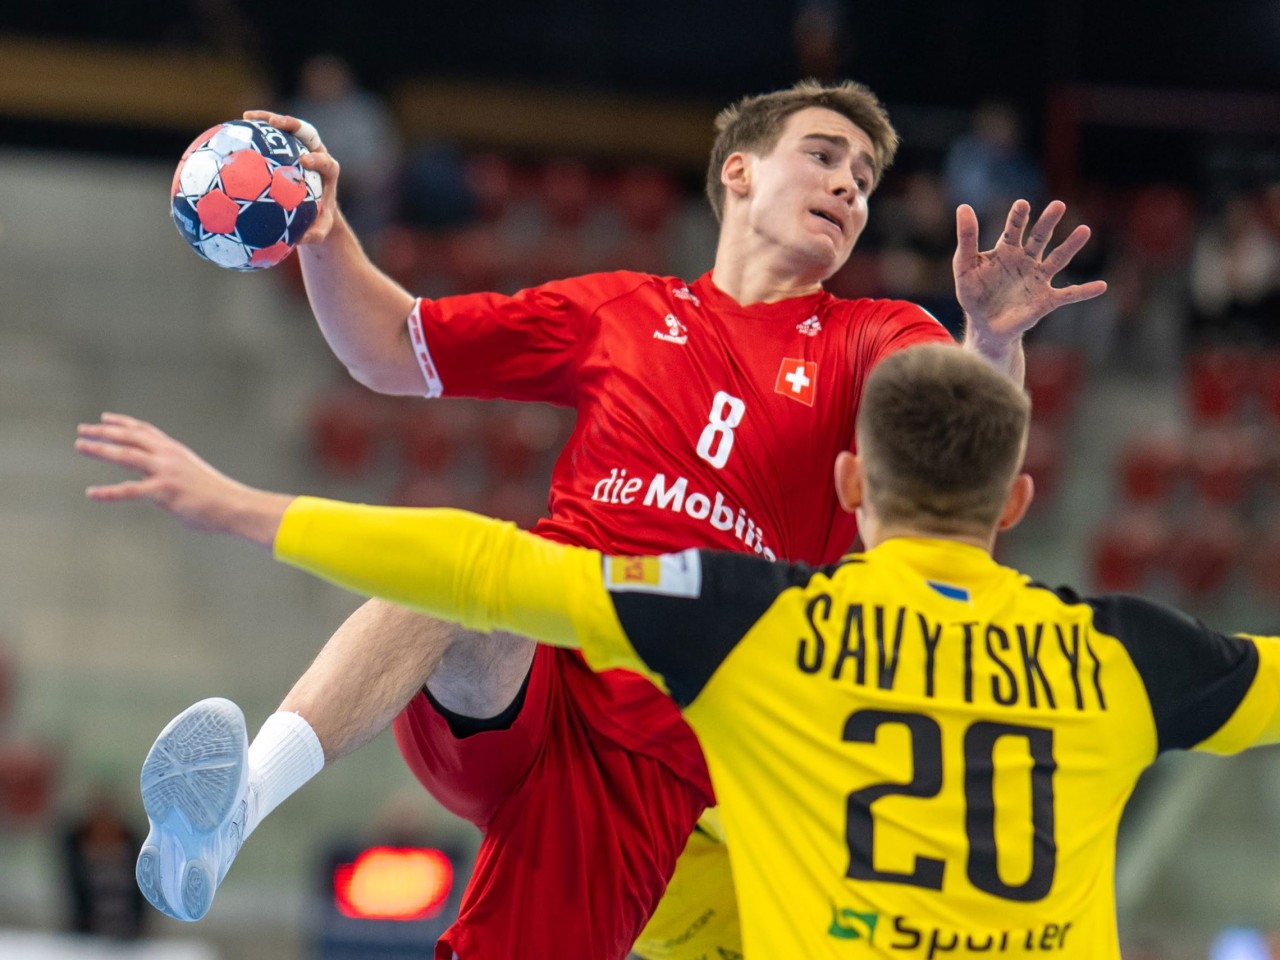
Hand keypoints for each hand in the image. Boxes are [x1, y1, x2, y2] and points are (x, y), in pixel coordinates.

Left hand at [75, 413, 288, 544]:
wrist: (236, 506)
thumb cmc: (218, 497)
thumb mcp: (193, 476)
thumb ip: (172, 474)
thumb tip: (154, 482)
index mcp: (176, 451)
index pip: (145, 430)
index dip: (123, 423)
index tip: (104, 418)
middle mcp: (169, 456)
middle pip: (130, 437)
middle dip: (104, 432)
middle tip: (82, 430)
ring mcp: (166, 472)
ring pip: (126, 455)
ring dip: (101, 449)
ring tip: (80, 446)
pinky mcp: (164, 491)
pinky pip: (130, 491)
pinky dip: (108, 492)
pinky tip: (91, 493)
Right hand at [243, 109, 339, 243]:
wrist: (315, 210)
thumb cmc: (318, 220)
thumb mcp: (320, 230)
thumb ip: (314, 235)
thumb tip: (300, 241)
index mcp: (328, 172)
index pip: (326, 161)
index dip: (317, 159)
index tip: (304, 161)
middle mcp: (315, 154)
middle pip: (306, 133)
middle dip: (292, 125)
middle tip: (276, 123)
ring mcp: (300, 147)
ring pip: (285, 129)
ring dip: (267, 119)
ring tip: (247, 117)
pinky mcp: (285, 147)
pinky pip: (268, 137)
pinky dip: (253, 133)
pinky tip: (232, 131)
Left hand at [953, 199, 1107, 345]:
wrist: (984, 326)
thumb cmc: (974, 294)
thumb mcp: (964, 266)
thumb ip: (967, 238)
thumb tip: (963, 207)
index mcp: (1007, 251)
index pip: (1014, 229)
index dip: (1018, 217)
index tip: (1022, 204)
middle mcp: (1026, 261)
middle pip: (1040, 238)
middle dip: (1048, 222)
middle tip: (1058, 205)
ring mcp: (1038, 279)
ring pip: (1058, 259)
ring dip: (1071, 245)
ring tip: (1084, 230)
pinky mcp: (1046, 300)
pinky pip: (1069, 294)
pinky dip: (1084, 291)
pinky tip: (1101, 286)